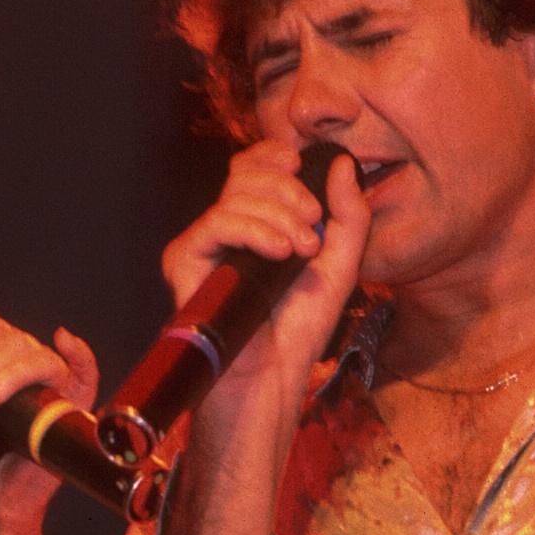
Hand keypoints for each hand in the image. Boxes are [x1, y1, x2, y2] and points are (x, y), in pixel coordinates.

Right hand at [159, 139, 370, 410]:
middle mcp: (225, 229)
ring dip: (279, 215)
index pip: (255, 165)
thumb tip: (344, 163)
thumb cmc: (299, 331)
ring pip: (236, 194)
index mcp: (256, 223)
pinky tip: (280, 253)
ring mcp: (203, 244)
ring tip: (302, 251)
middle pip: (246, 171)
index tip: (304, 166)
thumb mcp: (340, 265)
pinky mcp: (184, 261)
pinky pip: (217, 222)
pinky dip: (254, 230)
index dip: (277, 155)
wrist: (270, 379)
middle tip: (313, 231)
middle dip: (289, 191)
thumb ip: (349, 215)